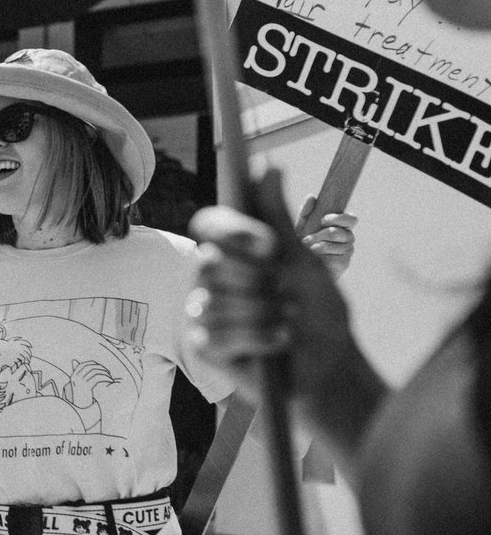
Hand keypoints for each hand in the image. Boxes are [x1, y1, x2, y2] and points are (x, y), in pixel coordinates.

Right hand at [186, 169, 357, 403]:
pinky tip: (277, 343)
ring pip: (214, 303)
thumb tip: (270, 168)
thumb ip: (280, 217)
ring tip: (286, 323)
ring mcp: (204, 311)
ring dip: (261, 315)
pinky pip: (215, 335)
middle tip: (286, 295)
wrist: (329, 366)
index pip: (210, 224)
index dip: (234, 233)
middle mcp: (212, 277)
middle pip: (210, 264)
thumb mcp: (304, 261)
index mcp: (234, 250)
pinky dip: (255, 339)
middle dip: (257, 282)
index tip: (269, 247)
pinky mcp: (204, 346)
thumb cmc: (318, 312)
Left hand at [296, 195, 356, 277]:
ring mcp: (347, 250)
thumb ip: (306, 212)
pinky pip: (335, 256)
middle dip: (322, 234)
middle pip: (341, 232)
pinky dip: (321, 255)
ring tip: (308, 248)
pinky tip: (315, 256)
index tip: (323, 220)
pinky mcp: (344, 262)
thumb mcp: (302, 226)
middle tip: (307, 239)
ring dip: (318, 245)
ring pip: (336, 244)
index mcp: (341, 226)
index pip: (351, 219)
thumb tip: (311, 196)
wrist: (302, 266)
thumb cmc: (305, 243)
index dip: (339, 218)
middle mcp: (347, 237)